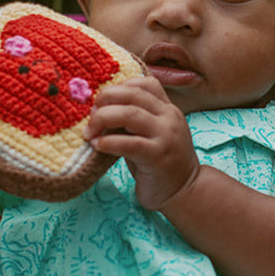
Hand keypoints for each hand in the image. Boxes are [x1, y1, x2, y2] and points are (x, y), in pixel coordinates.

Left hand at [84, 77, 199, 210]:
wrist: (184, 192)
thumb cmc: (158, 164)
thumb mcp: (147, 135)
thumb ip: (130, 121)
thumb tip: (97, 111)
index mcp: (168, 109)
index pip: (144, 83)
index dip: (118, 88)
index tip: (102, 102)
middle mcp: (169, 117)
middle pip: (132, 95)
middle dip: (105, 100)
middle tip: (90, 116)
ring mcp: (166, 136)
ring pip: (130, 114)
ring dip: (103, 119)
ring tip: (89, 132)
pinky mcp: (158, 156)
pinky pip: (129, 143)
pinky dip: (108, 142)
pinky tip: (97, 145)